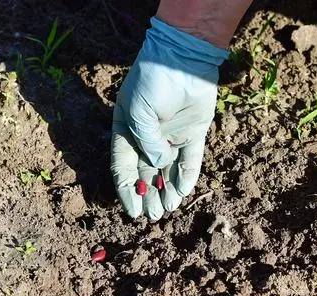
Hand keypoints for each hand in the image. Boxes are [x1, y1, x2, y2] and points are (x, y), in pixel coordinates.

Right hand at [111, 17, 227, 219]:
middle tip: (153, 216)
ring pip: (168, 171)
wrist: (184, 57)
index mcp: (127, 132)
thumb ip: (146, 143)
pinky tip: (182, 193)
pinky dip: (186, 177)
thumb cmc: (153, 81)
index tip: (132, 211)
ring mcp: (172, 137)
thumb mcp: (139, 112)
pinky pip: (190, 161)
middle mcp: (148, 138)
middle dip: (149, 195)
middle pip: (146, 173)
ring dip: (166, 191)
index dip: (127, 190)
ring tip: (167, 210)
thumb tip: (159, 165)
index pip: (123, 168)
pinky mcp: (193, 134)